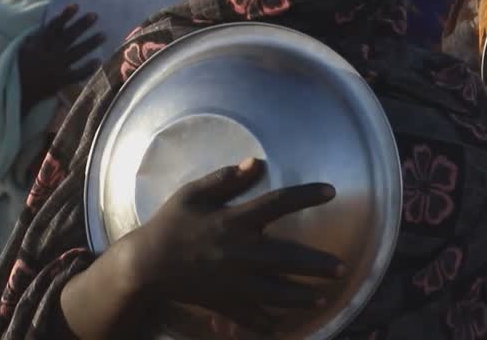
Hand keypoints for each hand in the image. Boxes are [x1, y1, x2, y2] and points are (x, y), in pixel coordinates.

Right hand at [18, 4, 103, 111]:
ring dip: (90, 43)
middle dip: (81, 26)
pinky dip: (87, 68)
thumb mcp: (23, 49)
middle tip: (95, 16)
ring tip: (104, 35)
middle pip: (68, 37)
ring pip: (76, 53)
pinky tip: (99, 61)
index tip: (76, 6)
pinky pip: (77, 74)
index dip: (64, 16)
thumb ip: (37, 37)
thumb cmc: (19, 68)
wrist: (17, 93)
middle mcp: (48, 54)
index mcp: (38, 45)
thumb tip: (50, 23)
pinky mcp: (60, 81)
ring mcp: (55, 68)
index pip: (53, 27)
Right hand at [125, 158, 345, 334]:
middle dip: (316, 265)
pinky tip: (286, 324)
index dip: (305, 196)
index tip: (331, 191)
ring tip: (324, 297)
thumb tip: (255, 162)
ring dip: (302, 296)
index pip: (277, 203)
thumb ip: (225, 179)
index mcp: (233, 221)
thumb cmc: (170, 225)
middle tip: (341, 268)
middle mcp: (238, 252)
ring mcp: (232, 281)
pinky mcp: (223, 302)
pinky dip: (269, 322)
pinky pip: (251, 316)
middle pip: (286, 257)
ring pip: (276, 292)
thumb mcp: (192, 194)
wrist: (145, 266)